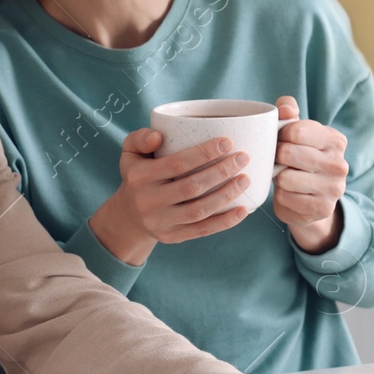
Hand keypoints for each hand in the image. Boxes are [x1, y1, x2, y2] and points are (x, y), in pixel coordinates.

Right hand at [87, 130, 252, 266]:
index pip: (177, 164)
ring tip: (245, 180)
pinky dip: (225, 221)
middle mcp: (148, 201)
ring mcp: (160, 222)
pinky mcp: (172, 237)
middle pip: (192, 187)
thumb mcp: (130, 152)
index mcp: (139, 176)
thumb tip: (158, 136)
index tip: (228, 142)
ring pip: (199, 210)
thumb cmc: (137, 175)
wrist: (128, 215)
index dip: (204, 153)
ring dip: (226, 195)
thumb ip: (140, 138)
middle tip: (243, 158)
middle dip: (221, 171)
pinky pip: (202, 230)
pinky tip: (243, 210)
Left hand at [271, 96, 347, 253]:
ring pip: (285, 178)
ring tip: (284, 176)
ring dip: (277, 178)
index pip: (296, 130)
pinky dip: (280, 195)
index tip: (278, 141)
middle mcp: (339, 164)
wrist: (310, 199)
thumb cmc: (299, 158)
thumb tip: (286, 109)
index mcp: (335, 140)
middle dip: (276, 157)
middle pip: (289, 153)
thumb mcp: (295, 131)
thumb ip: (288, 110)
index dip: (279, 136)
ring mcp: (334, 188)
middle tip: (277, 161)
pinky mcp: (322, 208)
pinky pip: (285, 198)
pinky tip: (288, 193)